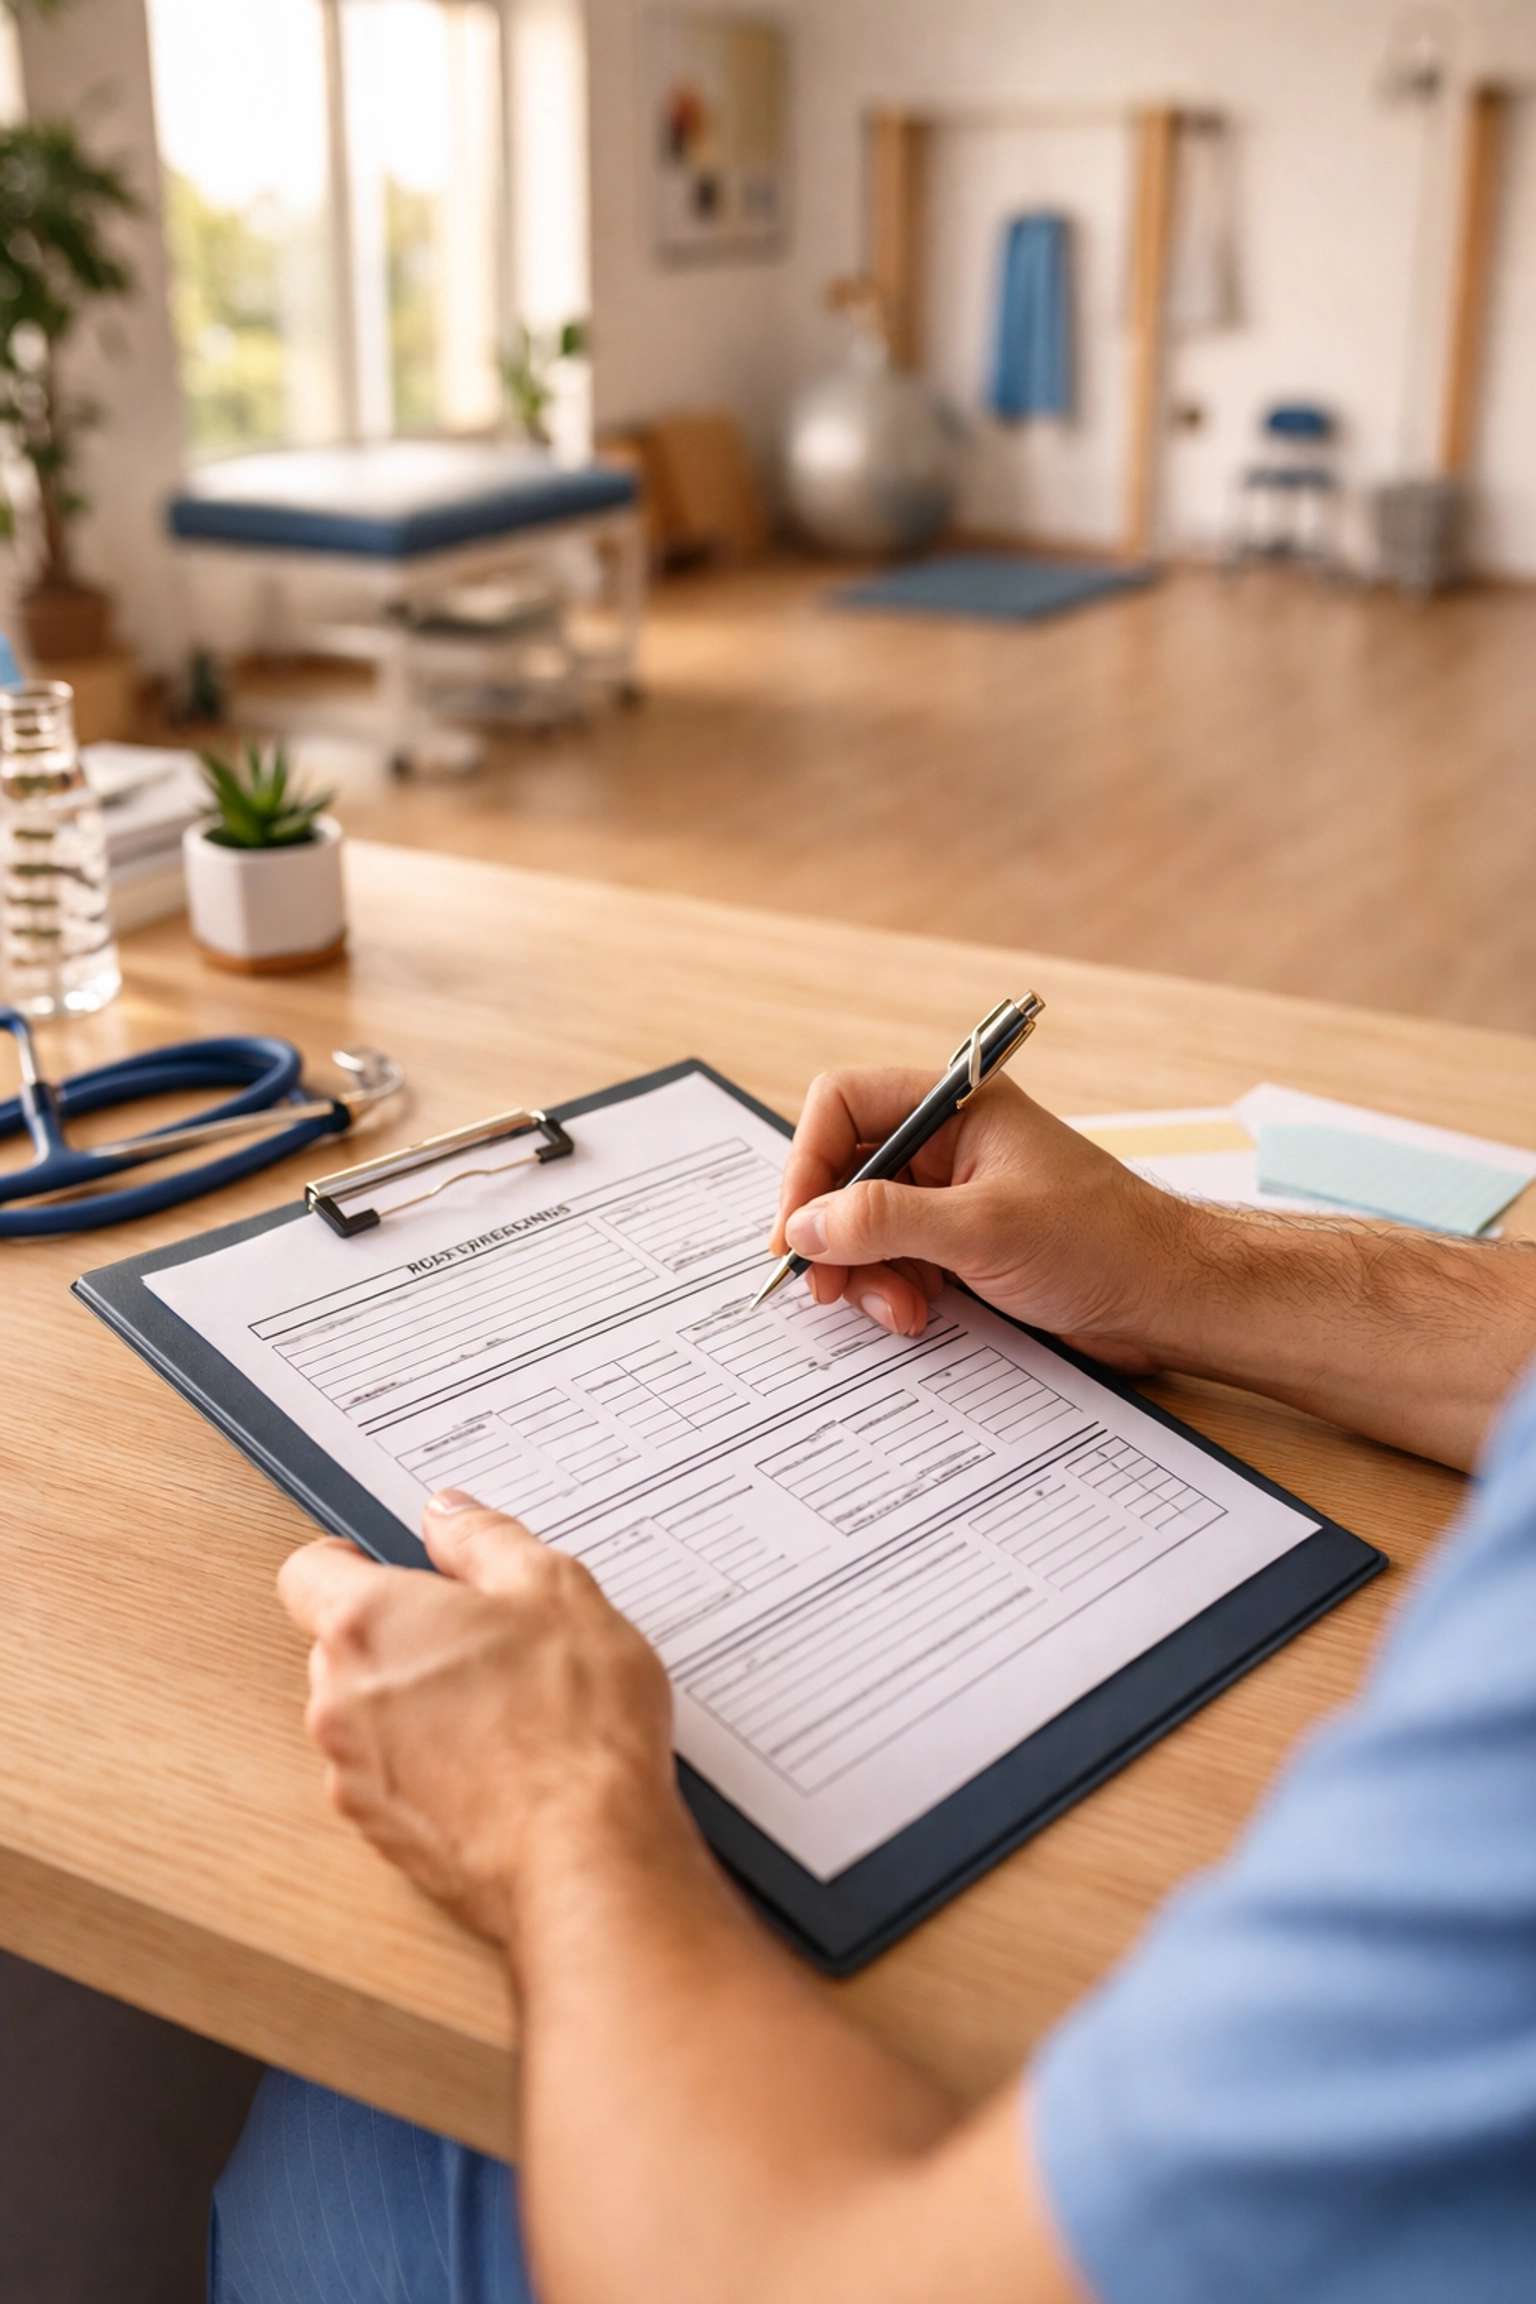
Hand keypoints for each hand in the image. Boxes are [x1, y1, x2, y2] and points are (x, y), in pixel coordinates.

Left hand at [277, 1493, 680, 1950]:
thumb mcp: (554, 1590)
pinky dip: (432, 1766)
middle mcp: (339, 1699)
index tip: (400, 1569)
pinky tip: (503, 1766)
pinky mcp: (382, 1833)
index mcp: (368, 1623)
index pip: (307, 1570)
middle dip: (404, 1637)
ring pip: (369, 1715)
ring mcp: (354, 1774)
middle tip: (484, 1640)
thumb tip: (449, 1517)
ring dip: (418, 1705)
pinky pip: (392, 1777)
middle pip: (343, 1645)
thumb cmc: (572, 1728)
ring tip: (507, 1709)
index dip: (354, 1562)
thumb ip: (486, 1539)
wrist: (585, 1857)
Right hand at [770, 1068, 1190, 1369]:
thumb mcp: (982, 1228)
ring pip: (865, 1226)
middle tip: (827, 1286)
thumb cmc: (1103, 1243)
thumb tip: (807, 1223)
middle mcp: (949, 1144)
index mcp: (957, 1108)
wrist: (1169, 1301)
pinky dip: (893, 1291)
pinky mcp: (963, 1247)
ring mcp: (954, 1197)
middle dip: (834, 1232)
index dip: (807, 1163)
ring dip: (866, 1273)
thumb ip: (886, 1221)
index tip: (796, 1227)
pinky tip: (918, 1316)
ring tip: (898, 1311)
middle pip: (845, 1172)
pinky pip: (896, 1262)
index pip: (843, 1106)